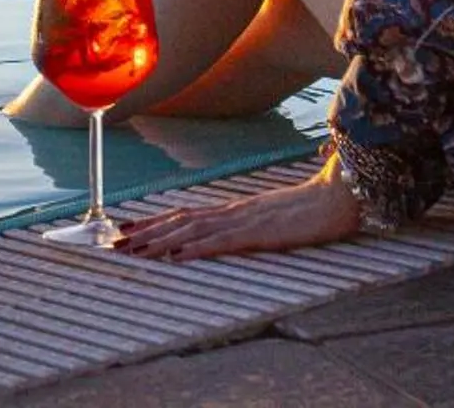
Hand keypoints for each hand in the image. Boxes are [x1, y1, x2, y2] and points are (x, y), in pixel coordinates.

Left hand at [116, 162, 359, 260]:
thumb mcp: (272, 221)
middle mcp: (232, 212)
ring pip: (192, 231)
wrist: (339, 197)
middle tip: (114, 244)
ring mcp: (244, 221)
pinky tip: (177, 257)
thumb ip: (249, 226)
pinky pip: (222, 242)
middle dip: (145, 234)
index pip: (184, 215)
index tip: (125, 230)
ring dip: (159, 242)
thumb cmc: (311, 211)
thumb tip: (225, 237)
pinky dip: (196, 249)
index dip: (153, 223)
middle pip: (180, 222)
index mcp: (234, 210)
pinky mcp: (260, 233)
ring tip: (133, 251)